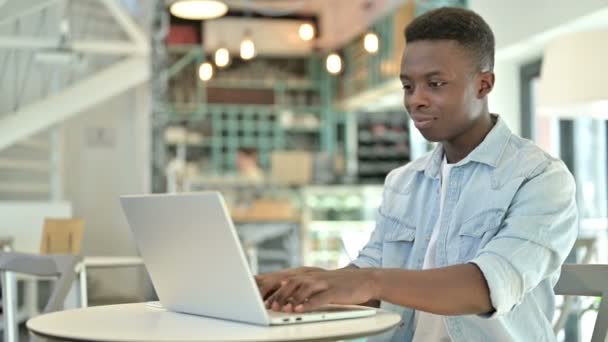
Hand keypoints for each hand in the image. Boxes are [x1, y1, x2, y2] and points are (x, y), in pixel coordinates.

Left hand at [264, 268, 378, 312]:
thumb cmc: (340, 285)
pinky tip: (300, 309)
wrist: (365, 280)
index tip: (260, 297)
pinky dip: (308, 304)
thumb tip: (285, 300)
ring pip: (303, 288)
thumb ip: (303, 290)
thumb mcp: (319, 285)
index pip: (286, 279)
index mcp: (309, 275)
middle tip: (267, 306)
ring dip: (290, 299)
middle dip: (277, 294)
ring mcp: (324, 283)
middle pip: (290, 282)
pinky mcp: (334, 291)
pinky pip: (319, 298)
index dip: (273, 288)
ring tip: (281, 309)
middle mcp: (314, 276)